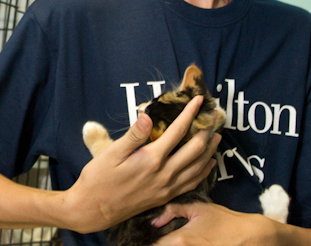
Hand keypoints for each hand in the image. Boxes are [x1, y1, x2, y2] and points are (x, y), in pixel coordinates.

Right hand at [61, 96, 220, 233]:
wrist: (94, 210)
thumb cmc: (98, 179)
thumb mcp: (110, 153)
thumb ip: (133, 135)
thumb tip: (147, 116)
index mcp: (152, 159)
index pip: (178, 131)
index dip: (190, 113)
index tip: (198, 100)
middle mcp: (164, 174)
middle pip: (195, 149)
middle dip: (206, 131)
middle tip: (212, 117)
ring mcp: (167, 188)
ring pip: (198, 167)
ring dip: (209, 150)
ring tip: (216, 137)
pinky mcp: (166, 197)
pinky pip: (192, 183)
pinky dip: (204, 171)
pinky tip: (207, 164)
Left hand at [152, 203, 275, 245]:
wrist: (249, 237)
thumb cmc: (224, 221)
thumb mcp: (197, 208)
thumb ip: (172, 210)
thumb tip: (154, 220)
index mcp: (180, 240)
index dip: (145, 241)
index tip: (142, 236)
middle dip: (154, 244)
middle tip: (152, 238)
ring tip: (165, 240)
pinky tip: (178, 244)